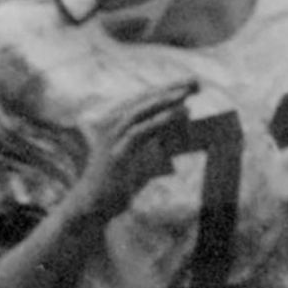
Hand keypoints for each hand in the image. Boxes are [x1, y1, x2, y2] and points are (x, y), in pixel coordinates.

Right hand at [70, 81, 200, 225]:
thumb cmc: (117, 183)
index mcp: (115, 123)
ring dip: (165, 100)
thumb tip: (185, 119)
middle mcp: (111, 125)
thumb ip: (161, 138)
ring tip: (187, 92)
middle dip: (170, 89)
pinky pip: (140, 132)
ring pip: (141, 111)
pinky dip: (160, 121)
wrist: (92, 206)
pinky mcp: (115, 152)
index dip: (167, 89)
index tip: (190, 83)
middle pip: (144, 100)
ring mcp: (112, 138)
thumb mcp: (143, 157)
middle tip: (195, 81)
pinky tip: (179, 113)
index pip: (144, 100)